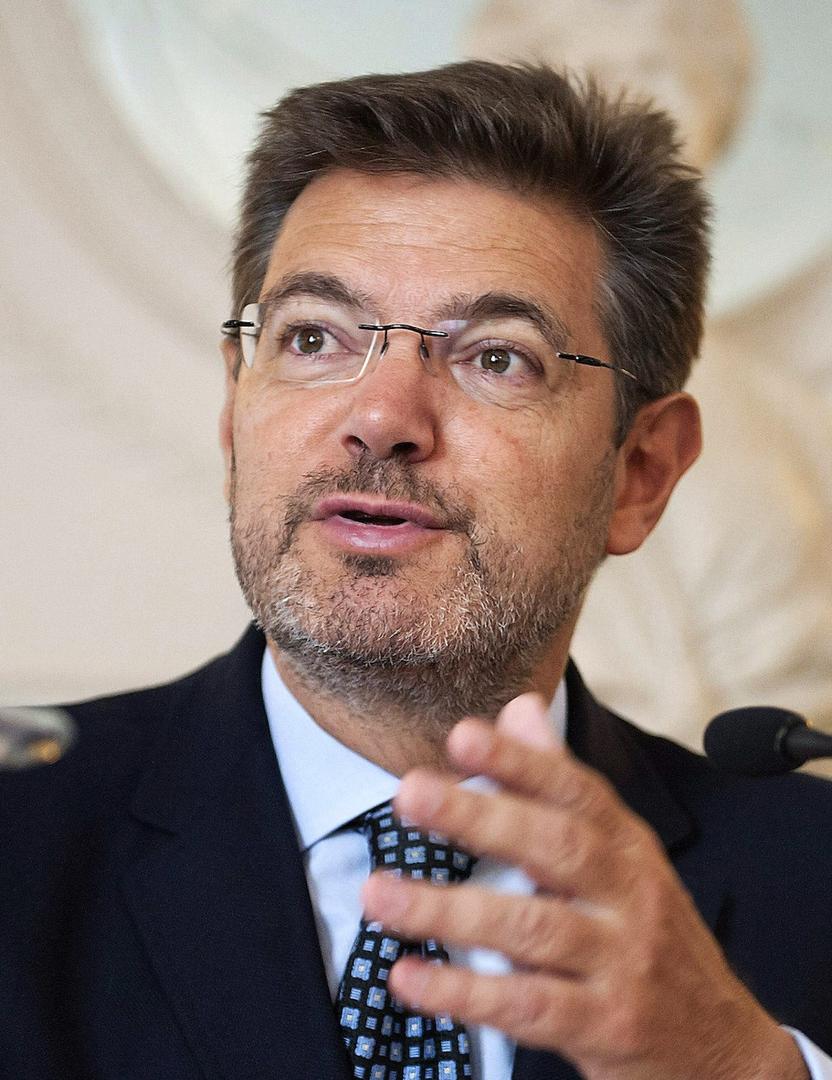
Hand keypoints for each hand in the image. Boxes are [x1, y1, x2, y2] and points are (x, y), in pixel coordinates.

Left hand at [362, 694, 806, 1079]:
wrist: (720, 1045)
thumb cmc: (650, 934)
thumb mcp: (621, 854)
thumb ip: (561, 782)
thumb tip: (518, 707)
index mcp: (625, 844)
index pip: (574, 789)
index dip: (519, 760)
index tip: (463, 736)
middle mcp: (628, 892)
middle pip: (554, 845)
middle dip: (479, 815)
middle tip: (411, 794)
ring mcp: (621, 960)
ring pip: (531, 927)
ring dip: (448, 909)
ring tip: (381, 895)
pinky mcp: (607, 1025)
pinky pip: (527, 1006)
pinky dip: (463, 993)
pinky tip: (410, 977)